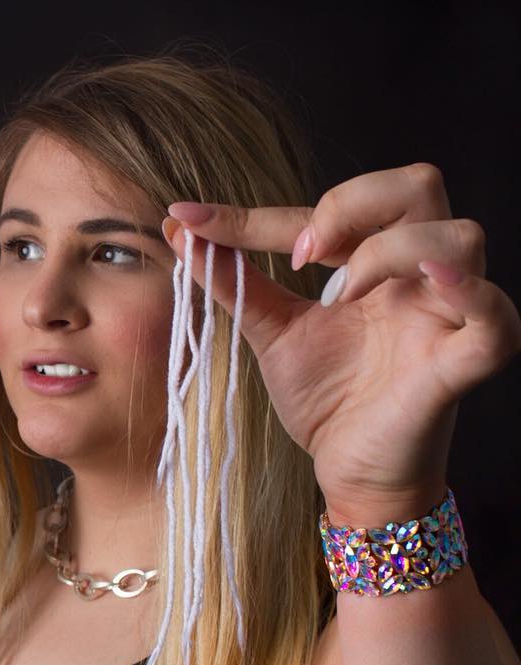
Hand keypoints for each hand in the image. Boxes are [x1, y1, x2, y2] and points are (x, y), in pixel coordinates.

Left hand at [162, 163, 520, 520]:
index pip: (326, 213)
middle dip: (351, 204)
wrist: (350, 472)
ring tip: (342, 295)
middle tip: (298, 253)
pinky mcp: (462, 363)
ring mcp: (444, 316)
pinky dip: (472, 295)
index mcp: (370, 264)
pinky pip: (496, 318)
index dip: (255, 215)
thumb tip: (181, 232)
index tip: (190, 221)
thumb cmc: (326, 399)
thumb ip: (233, 282)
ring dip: (393, 250)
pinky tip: (432, 288)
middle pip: (418, 186)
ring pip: (460, 238)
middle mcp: (414, 278)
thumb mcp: (271, 332)